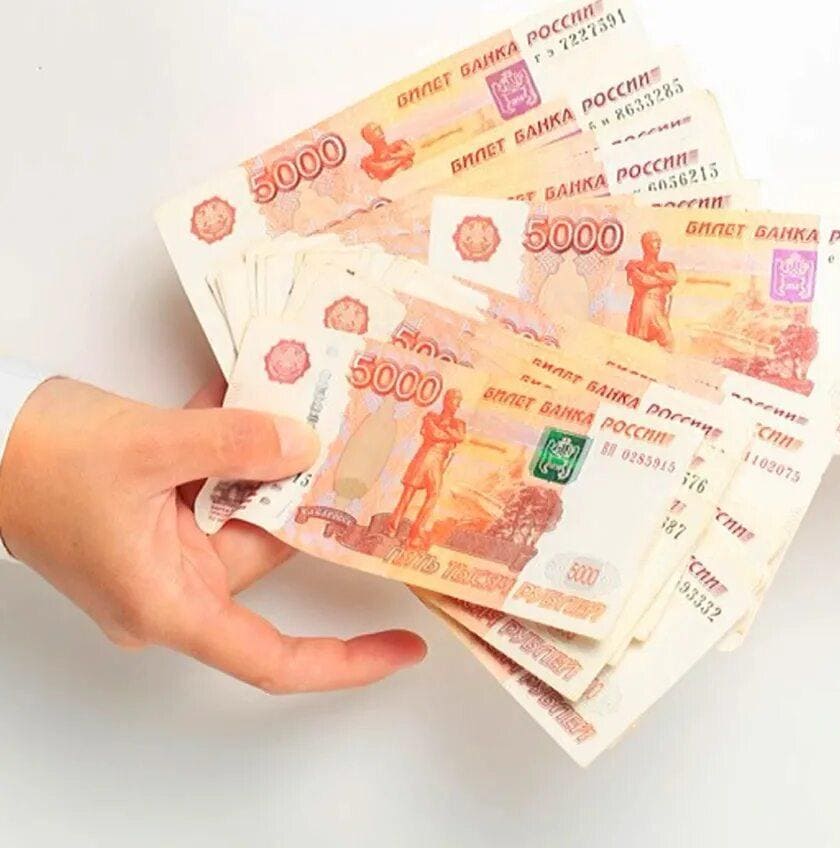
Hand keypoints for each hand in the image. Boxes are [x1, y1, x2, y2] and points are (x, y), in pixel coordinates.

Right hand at [0, 377, 426, 692]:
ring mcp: (161, 551)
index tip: (405, 648)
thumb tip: (305, 444)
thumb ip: (235, 442)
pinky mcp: (153, 515)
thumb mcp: (147, 445)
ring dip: (268, 458)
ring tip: (312, 403)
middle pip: (267, 551)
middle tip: (367, 451)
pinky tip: (254, 398)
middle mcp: (171, 587)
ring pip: (244, 507)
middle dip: (309, 499)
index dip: (345, 660)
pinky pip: (214, 486)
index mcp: (168, 603)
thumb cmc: (34, 460)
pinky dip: (233, 449)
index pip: (272, 658)